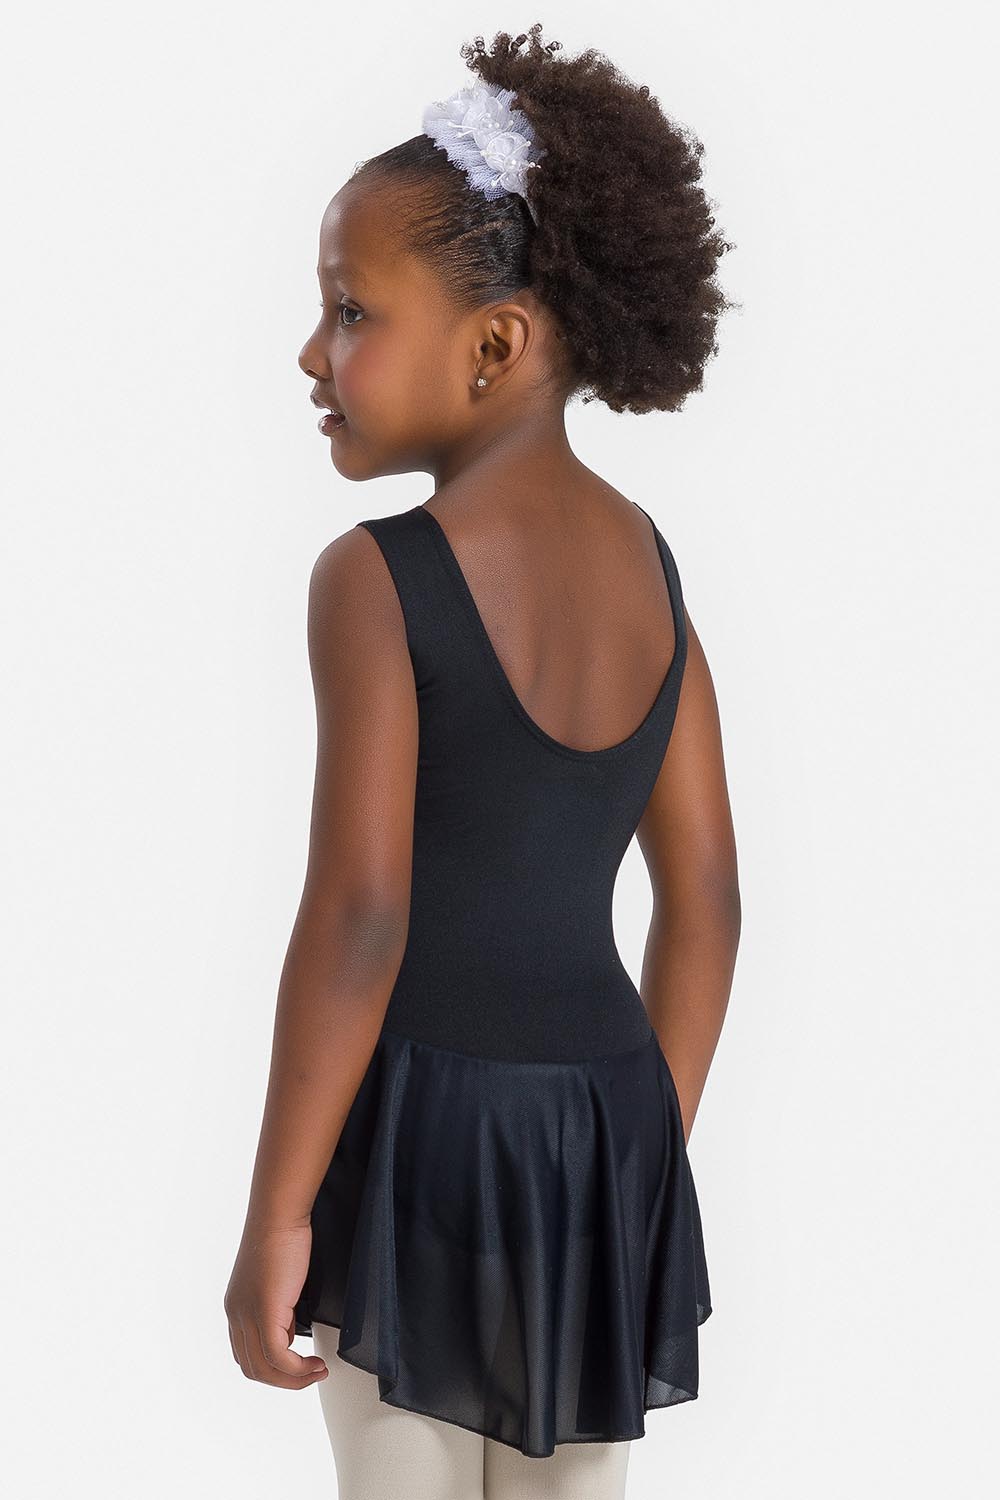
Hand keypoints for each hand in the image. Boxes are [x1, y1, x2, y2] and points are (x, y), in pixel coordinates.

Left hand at [224, 1217, 328, 1387]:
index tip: (299, 1365)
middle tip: (313, 1374)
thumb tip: (292, 1332)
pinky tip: (316, 1364)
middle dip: (285, 1381)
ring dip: (293, 1379)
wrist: (280, 1214)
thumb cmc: (285, 1236)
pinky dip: (297, 1369)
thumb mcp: (280, 1281)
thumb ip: (280, 1309)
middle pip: (253, 1369)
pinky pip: (278, 1357)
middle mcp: (235, 1314)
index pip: (246, 1355)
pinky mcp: (263, 1311)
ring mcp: (246, 1314)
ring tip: (318, 1371)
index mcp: (236, 1308)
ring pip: (264, 1369)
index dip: (274, 1368)